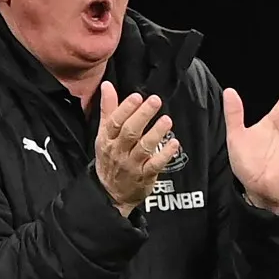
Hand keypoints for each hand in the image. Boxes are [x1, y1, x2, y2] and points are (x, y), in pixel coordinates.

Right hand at [95, 82, 180, 216]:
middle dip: (143, 116)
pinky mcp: (144, 176)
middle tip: (155, 100)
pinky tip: (174, 143)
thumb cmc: (109, 158)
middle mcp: (118, 151)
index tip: (137, 96)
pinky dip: (165, 154)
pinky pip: (155, 165)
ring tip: (167, 120)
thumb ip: (108, 109)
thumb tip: (107, 85)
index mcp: (107, 139)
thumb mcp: (104, 134)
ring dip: (156, 133)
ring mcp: (131, 164)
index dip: (125, 108)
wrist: (110, 193)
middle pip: (130, 132)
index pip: (114, 122)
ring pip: (143, 148)